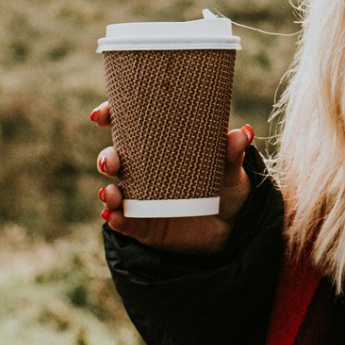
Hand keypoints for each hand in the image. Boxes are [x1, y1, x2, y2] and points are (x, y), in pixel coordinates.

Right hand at [91, 100, 255, 255]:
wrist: (232, 229)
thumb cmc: (227, 189)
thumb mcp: (231, 170)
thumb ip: (232, 153)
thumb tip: (243, 132)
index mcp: (160, 148)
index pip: (128, 128)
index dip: (110, 117)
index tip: (100, 115)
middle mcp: (144, 172)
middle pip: (114, 159)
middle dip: (106, 158)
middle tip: (111, 161)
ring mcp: (140, 199)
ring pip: (113, 190)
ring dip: (107, 190)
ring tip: (112, 193)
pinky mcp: (143, 225)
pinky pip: (123, 222)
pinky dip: (116, 219)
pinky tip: (116, 216)